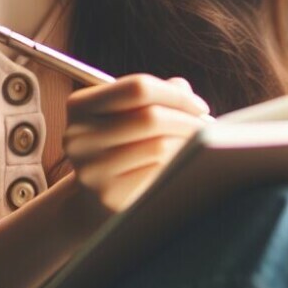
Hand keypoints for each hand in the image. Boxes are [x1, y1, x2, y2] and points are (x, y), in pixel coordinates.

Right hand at [62, 73, 209, 216]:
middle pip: (150, 116)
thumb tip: (183, 88)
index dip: (175, 94)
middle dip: (188, 119)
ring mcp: (91, 167)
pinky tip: (184, 163)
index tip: (199, 106)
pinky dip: (176, 164)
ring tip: (199, 144)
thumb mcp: (127, 115)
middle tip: (207, 127)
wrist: (93, 200)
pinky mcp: (108, 195)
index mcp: (80, 105)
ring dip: (186, 143)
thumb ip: (155, 95)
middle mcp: (79, 136)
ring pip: (157, 145)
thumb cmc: (120, 146)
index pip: (137, 87)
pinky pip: (156, 171)